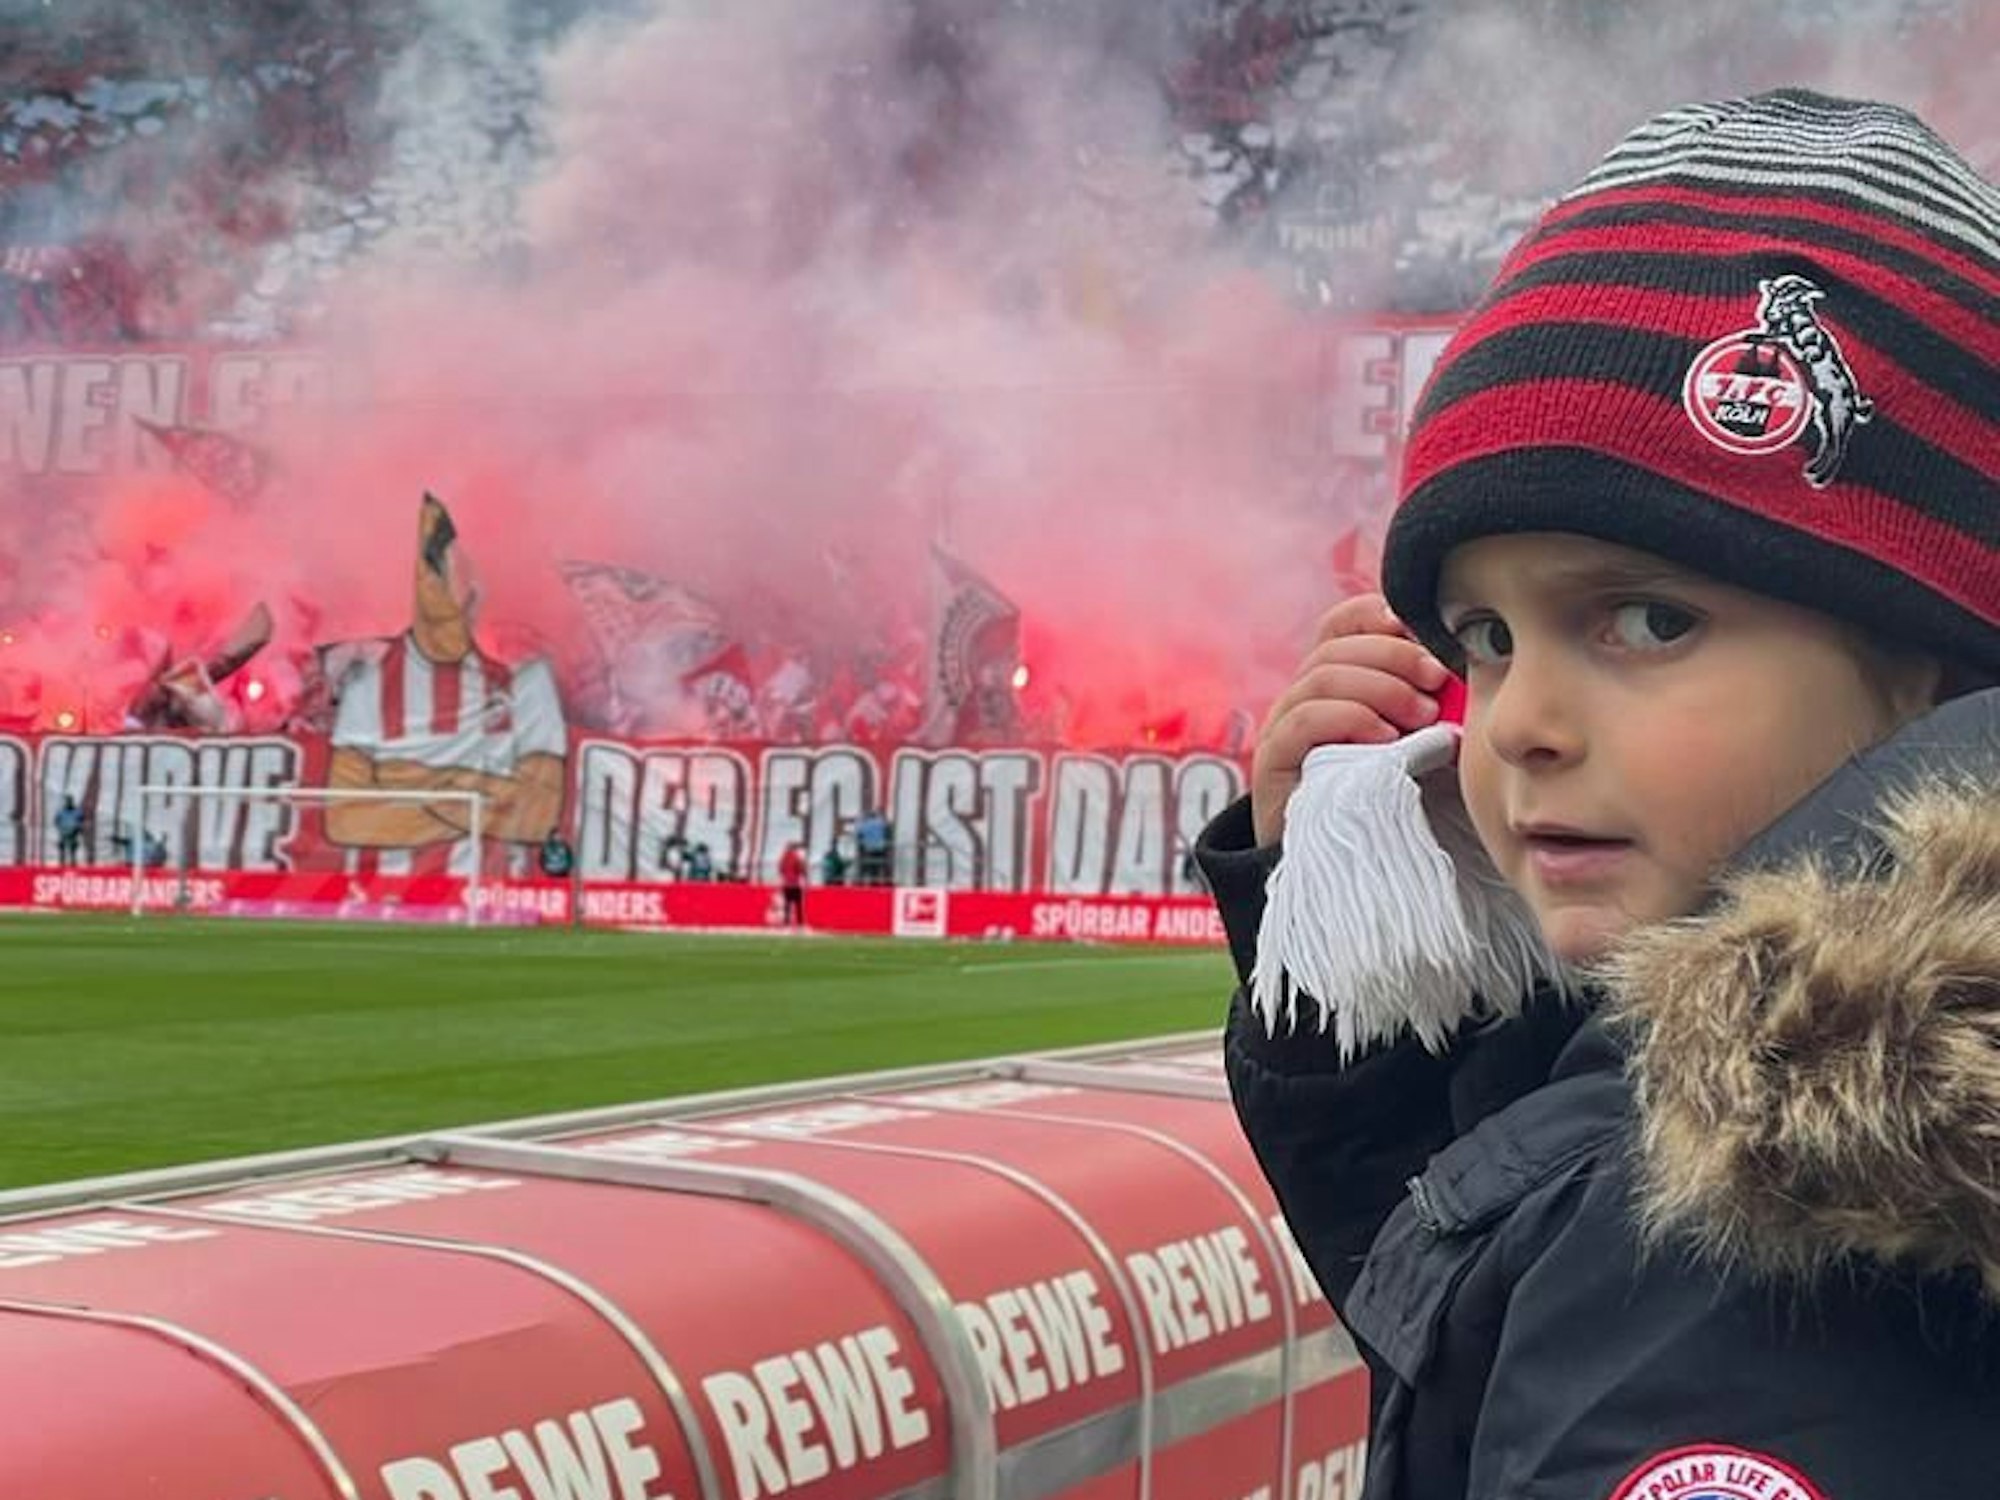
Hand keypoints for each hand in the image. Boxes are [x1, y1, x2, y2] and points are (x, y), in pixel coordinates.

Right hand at [1251, 593, 1453, 845]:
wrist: (1339, 868)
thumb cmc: (1387, 801)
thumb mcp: (1414, 743)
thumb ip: (1430, 705)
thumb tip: (1465, 670)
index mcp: (1333, 683)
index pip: (1341, 624)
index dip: (1375, 615)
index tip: (1418, 628)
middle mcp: (1302, 697)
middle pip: (1336, 646)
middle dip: (1394, 655)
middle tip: (1437, 678)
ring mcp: (1284, 727)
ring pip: (1321, 676)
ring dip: (1380, 687)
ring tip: (1422, 715)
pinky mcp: (1274, 762)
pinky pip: (1304, 721)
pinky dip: (1349, 719)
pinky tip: (1386, 740)